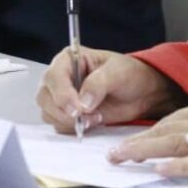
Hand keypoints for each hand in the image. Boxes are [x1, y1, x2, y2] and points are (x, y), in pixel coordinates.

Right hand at [36, 46, 187, 133]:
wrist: (141, 93)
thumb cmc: (130, 74)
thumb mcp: (118, 72)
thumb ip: (99, 83)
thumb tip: (83, 102)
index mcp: (69, 59)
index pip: (54, 76)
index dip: (62, 94)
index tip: (77, 108)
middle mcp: (61, 78)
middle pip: (45, 97)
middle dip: (64, 111)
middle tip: (87, 117)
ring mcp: (62, 97)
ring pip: (49, 113)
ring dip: (70, 121)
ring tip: (95, 118)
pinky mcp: (67, 114)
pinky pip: (59, 125)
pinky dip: (73, 128)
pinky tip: (93, 122)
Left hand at [106, 99, 187, 176]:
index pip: (168, 120)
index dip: (146, 132)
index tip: (128, 141)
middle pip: (163, 131)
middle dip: (136, 143)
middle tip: (112, 154)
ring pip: (172, 144)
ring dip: (144, 151)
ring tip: (122, 158)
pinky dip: (177, 165)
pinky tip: (160, 169)